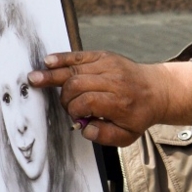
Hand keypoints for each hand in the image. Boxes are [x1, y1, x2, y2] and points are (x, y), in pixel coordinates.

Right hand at [28, 51, 191, 146]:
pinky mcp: (105, 56)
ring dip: (53, 75)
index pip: (87, 101)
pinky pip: (80, 55)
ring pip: (75, 68)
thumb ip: (105, 137)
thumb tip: (84, 130)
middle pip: (77, 83)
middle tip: (66, 106)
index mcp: (120, 102)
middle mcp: (114, 81)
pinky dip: (63, 58)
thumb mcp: (128, 135)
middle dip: (65, 97)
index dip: (74, 110)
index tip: (75, 117)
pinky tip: (48, 62)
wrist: (157, 90)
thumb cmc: (139, 114)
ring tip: (34, 78)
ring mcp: (109, 65)